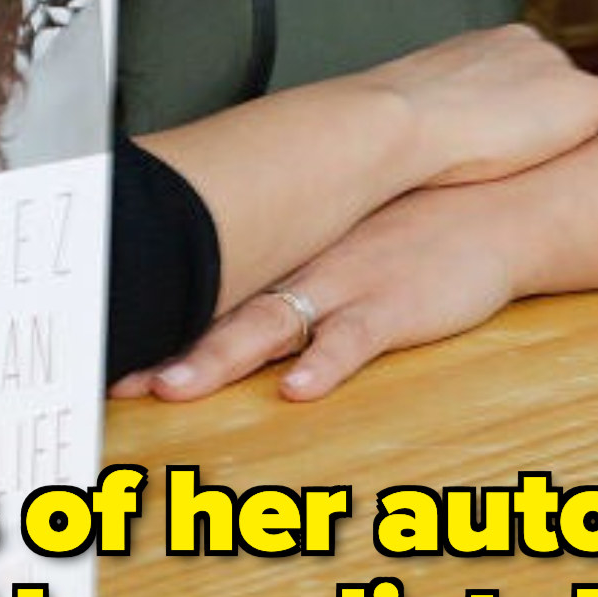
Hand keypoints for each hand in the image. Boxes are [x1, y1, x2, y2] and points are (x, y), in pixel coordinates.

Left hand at [111, 182, 522, 402]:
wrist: (497, 207)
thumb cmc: (415, 231)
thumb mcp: (340, 238)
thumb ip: (288, 263)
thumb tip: (231, 284)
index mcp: (288, 256)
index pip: (210, 286)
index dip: (156, 315)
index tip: (99, 336)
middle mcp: (302, 270)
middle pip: (220, 310)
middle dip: (166, 346)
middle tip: (112, 376)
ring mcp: (345, 287)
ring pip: (269, 326)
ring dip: (219, 355)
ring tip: (174, 385)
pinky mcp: (393, 309)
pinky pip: (352, 342)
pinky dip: (323, 366)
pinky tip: (297, 389)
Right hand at [366, 23, 597, 190]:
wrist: (394, 126)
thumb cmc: (386, 137)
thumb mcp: (403, 127)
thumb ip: (424, 136)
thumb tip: (406, 170)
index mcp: (481, 47)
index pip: (520, 78)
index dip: (528, 109)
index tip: (532, 133)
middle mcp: (524, 45)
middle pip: (561, 89)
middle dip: (565, 121)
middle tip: (565, 160)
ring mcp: (554, 70)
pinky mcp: (579, 101)